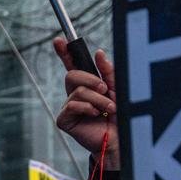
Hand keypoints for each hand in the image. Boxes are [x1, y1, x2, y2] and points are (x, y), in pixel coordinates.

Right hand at [54, 39, 118, 168]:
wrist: (121, 138)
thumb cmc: (122, 115)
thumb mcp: (118, 88)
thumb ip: (108, 72)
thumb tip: (99, 53)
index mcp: (88, 85)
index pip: (73, 66)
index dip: (65, 53)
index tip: (59, 41)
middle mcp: (76, 94)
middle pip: (72, 75)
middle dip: (91, 79)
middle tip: (105, 89)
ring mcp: (69, 107)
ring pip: (77, 91)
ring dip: (97, 98)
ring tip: (108, 109)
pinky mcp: (65, 120)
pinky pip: (72, 105)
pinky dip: (87, 108)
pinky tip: (95, 116)